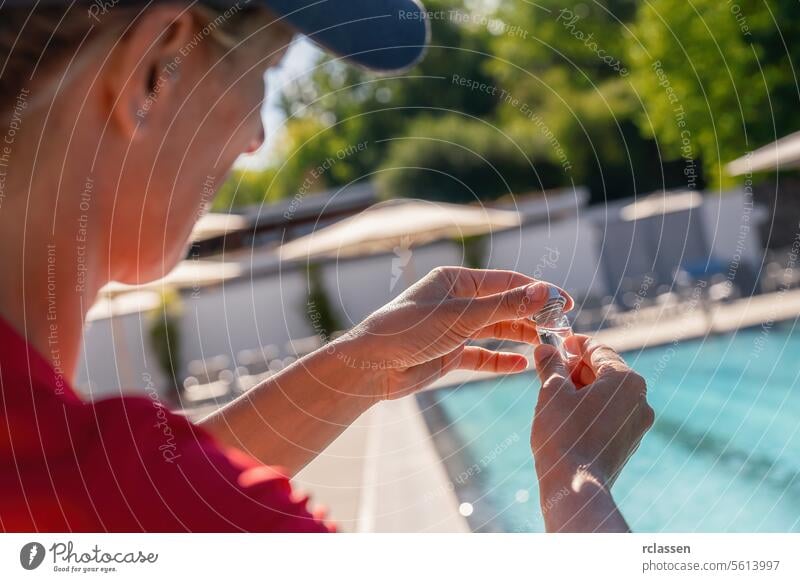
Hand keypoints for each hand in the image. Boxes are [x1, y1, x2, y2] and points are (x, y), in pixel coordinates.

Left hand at [335, 266, 571, 400]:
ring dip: (520, 337)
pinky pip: (482, 355)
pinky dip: (500, 360)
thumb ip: (505, 306)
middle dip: (533, 316)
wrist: (371, 366)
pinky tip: (521, 365)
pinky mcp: (449, 354)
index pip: (508, 282)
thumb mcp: (462, 316)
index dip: (539, 292)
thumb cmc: (409, 330)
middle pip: (505, 306)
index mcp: (458, 281)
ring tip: (547, 346)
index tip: (566, 304)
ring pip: (496, 330)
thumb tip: (545, 291)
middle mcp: (457, 301)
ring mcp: (453, 328)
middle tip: (563, 329)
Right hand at [531, 335, 653, 531]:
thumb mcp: (552, 392)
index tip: (556, 344)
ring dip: (582, 388)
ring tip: (554, 393)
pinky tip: (567, 415)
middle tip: (549, 369)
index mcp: (626, 380)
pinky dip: (590, 408)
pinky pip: (610, 414)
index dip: (574, 344)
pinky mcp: (629, 443)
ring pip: (608, 394)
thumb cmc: (563, 435)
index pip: (599, 349)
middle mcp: (640, 400)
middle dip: (576, 368)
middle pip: (606, 371)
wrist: (576, 486)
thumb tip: (544, 349)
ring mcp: (637, 424)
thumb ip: (550, 365)